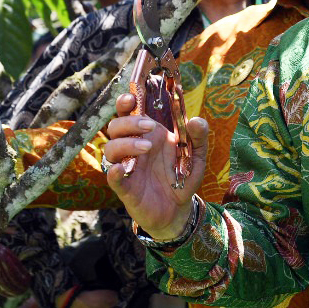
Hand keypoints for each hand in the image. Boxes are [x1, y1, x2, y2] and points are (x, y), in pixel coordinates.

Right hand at [103, 93, 208, 240]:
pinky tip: (121, 169)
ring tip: (147, 148)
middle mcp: (133, 147)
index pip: (127, 113)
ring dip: (125, 144)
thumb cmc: (183, 177)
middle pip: (115, 127)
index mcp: (148, 134)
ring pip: (110, 148)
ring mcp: (127, 167)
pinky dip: (113, 171)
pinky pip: (111, 177)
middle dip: (129, 122)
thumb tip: (196, 121)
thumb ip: (198, 137)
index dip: (124, 103)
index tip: (131, 98)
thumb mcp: (196, 156)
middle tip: (150, 126)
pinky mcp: (125, 188)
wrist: (179, 209)